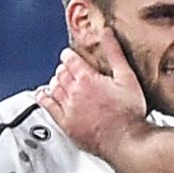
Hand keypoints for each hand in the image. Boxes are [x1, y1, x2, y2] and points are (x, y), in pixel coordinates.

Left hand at [37, 28, 147, 158]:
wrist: (125, 140)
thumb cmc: (129, 112)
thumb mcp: (127, 77)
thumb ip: (115, 53)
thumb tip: (106, 32)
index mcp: (87, 78)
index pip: (70, 59)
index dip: (69, 55)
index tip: (70, 55)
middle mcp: (73, 92)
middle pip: (61, 73)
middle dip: (64, 68)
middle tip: (68, 68)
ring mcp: (68, 109)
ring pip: (54, 88)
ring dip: (56, 81)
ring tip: (60, 80)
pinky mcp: (66, 124)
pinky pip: (48, 108)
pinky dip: (44, 98)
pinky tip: (44, 95)